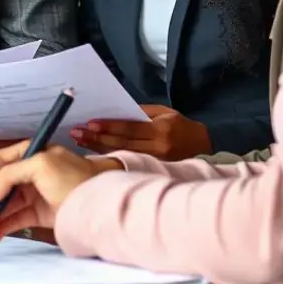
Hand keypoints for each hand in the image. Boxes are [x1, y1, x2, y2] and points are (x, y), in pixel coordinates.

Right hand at [0, 142, 105, 242]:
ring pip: (1, 205)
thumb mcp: (41, 165)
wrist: (100, 203)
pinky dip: (0, 228)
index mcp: (28, 153)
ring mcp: (32, 194)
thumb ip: (11, 174)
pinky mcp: (37, 214)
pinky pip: (13, 220)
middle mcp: (27, 172)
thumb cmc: (76, 178)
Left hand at [70, 104, 211, 158]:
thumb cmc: (181, 126)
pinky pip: (127, 163)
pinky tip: (94, 154)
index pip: (130, 128)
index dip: (109, 126)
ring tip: (79, 142)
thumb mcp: (165, 112)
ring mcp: (156, 163)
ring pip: (122, 155)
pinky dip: (110, 158)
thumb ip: (142, 112)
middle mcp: (158, 148)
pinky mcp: (153, 171)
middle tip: (76, 133)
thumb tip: (115, 112)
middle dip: (97, 138)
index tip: (90, 123)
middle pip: (122, 143)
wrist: (206, 148)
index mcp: (161, 130)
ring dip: (98, 148)